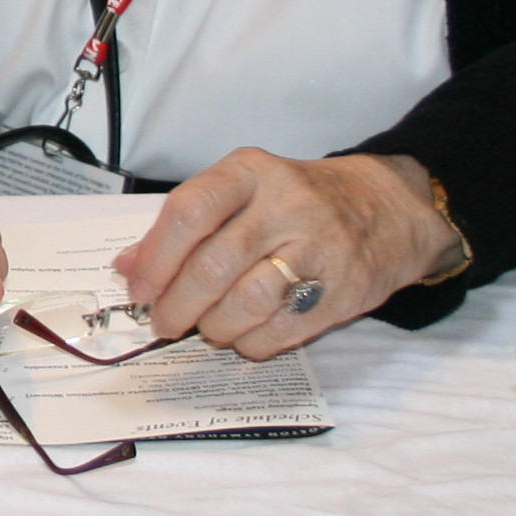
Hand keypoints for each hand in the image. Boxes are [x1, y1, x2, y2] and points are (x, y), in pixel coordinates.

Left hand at [115, 148, 456, 357]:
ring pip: (245, 303)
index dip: (156, 256)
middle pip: (213, 265)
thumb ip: (185, 225)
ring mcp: (317, 248)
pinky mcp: (341, 291)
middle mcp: (285, 205)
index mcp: (251, 172)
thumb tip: (127, 266)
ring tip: (206, 328)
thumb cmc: (298, 202)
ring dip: (213, 326)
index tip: (138, 287)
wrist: (388, 210)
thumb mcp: (243, 191)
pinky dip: (250, 343)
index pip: (189, 211)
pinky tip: (244, 336)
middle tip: (164, 322)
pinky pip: (279, 331)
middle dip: (177, 304)